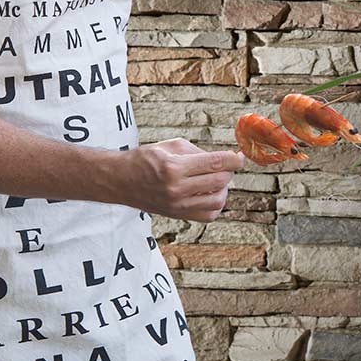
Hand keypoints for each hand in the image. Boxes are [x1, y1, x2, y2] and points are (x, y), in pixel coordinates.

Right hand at [125, 139, 243, 221]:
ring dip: (223, 188)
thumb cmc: (144, 159)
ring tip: (216, 179)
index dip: (233, 159)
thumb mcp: (170, 146)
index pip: (216, 163)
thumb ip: (198, 152)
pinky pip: (209, 215)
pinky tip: (210, 193)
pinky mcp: (178, 215)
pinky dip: (216, 204)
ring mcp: (177, 205)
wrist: (120, 180)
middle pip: (220, 181)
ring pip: (218, 200)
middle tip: (225, 164)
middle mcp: (176, 189)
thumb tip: (224, 159)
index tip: (239, 155)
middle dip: (228, 170)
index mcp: (174, 168)